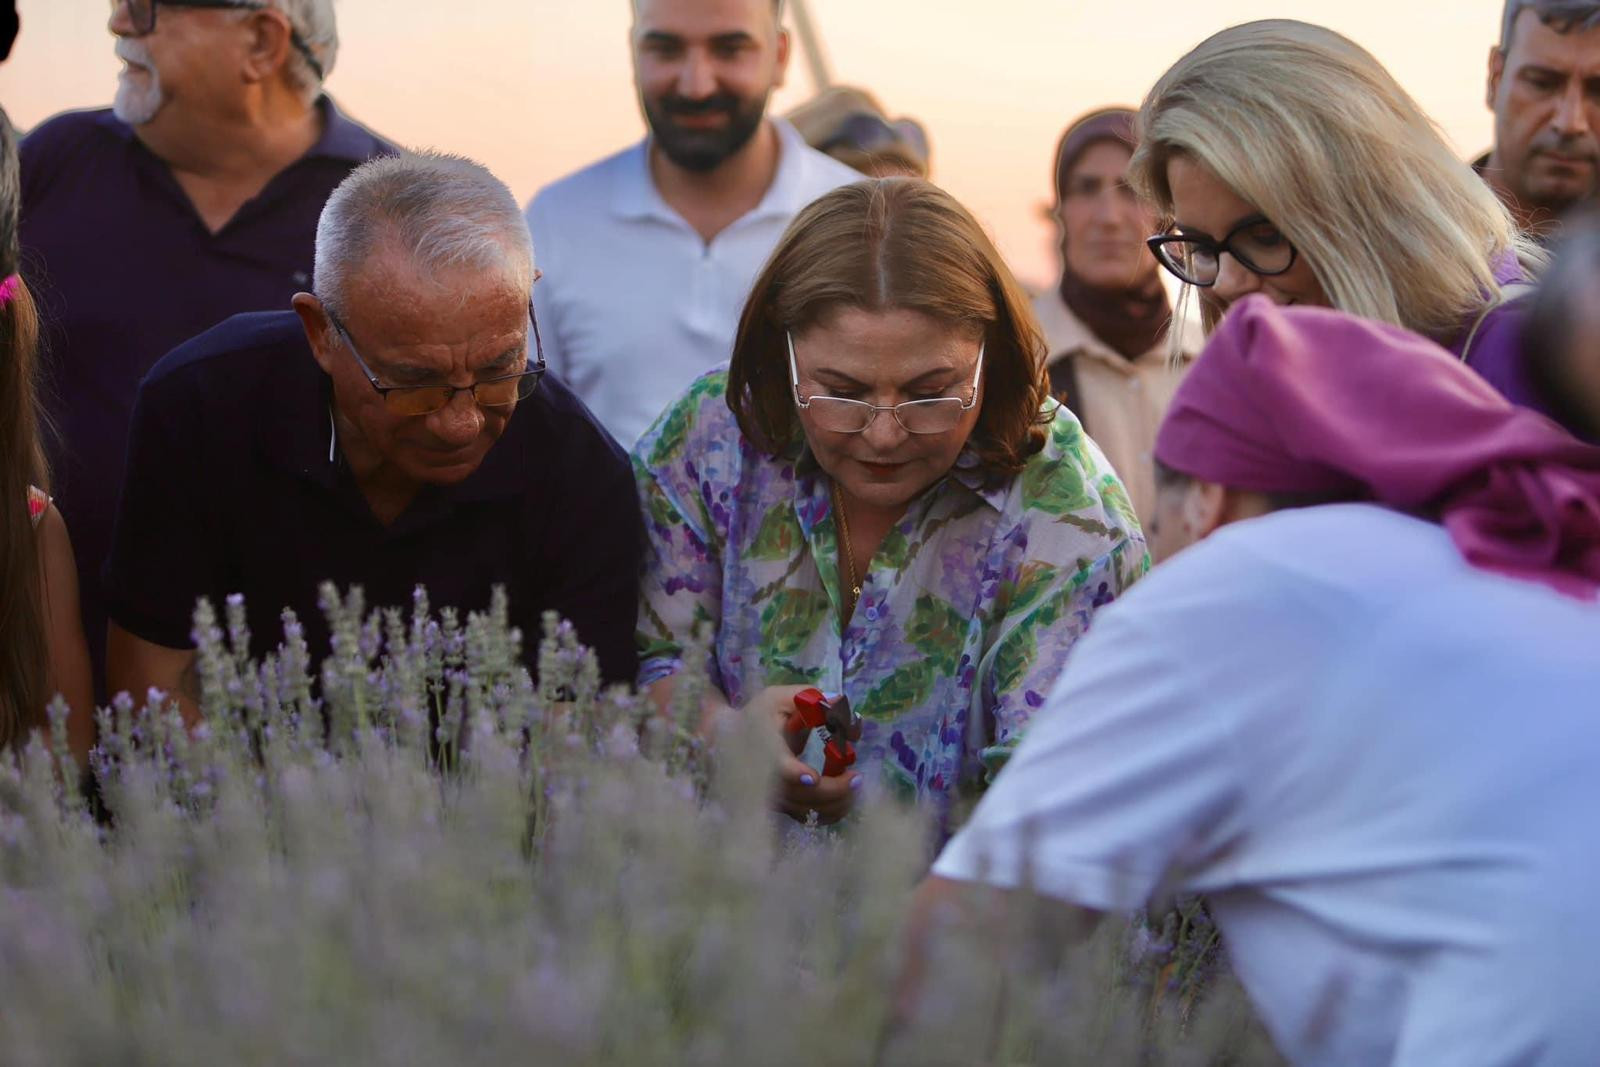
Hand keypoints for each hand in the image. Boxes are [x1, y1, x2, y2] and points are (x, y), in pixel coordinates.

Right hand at [742, 685, 862, 823]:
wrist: (730, 742)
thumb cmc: (759, 716)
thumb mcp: (781, 698)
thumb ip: (811, 698)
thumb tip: (842, 710)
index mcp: (762, 748)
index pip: (774, 766)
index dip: (792, 773)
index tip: (813, 776)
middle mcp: (765, 779)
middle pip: (800, 795)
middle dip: (833, 790)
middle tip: (857, 778)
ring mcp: (774, 797)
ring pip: (808, 812)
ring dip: (837, 803)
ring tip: (856, 785)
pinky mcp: (784, 808)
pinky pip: (810, 818)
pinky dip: (832, 812)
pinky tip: (847, 798)